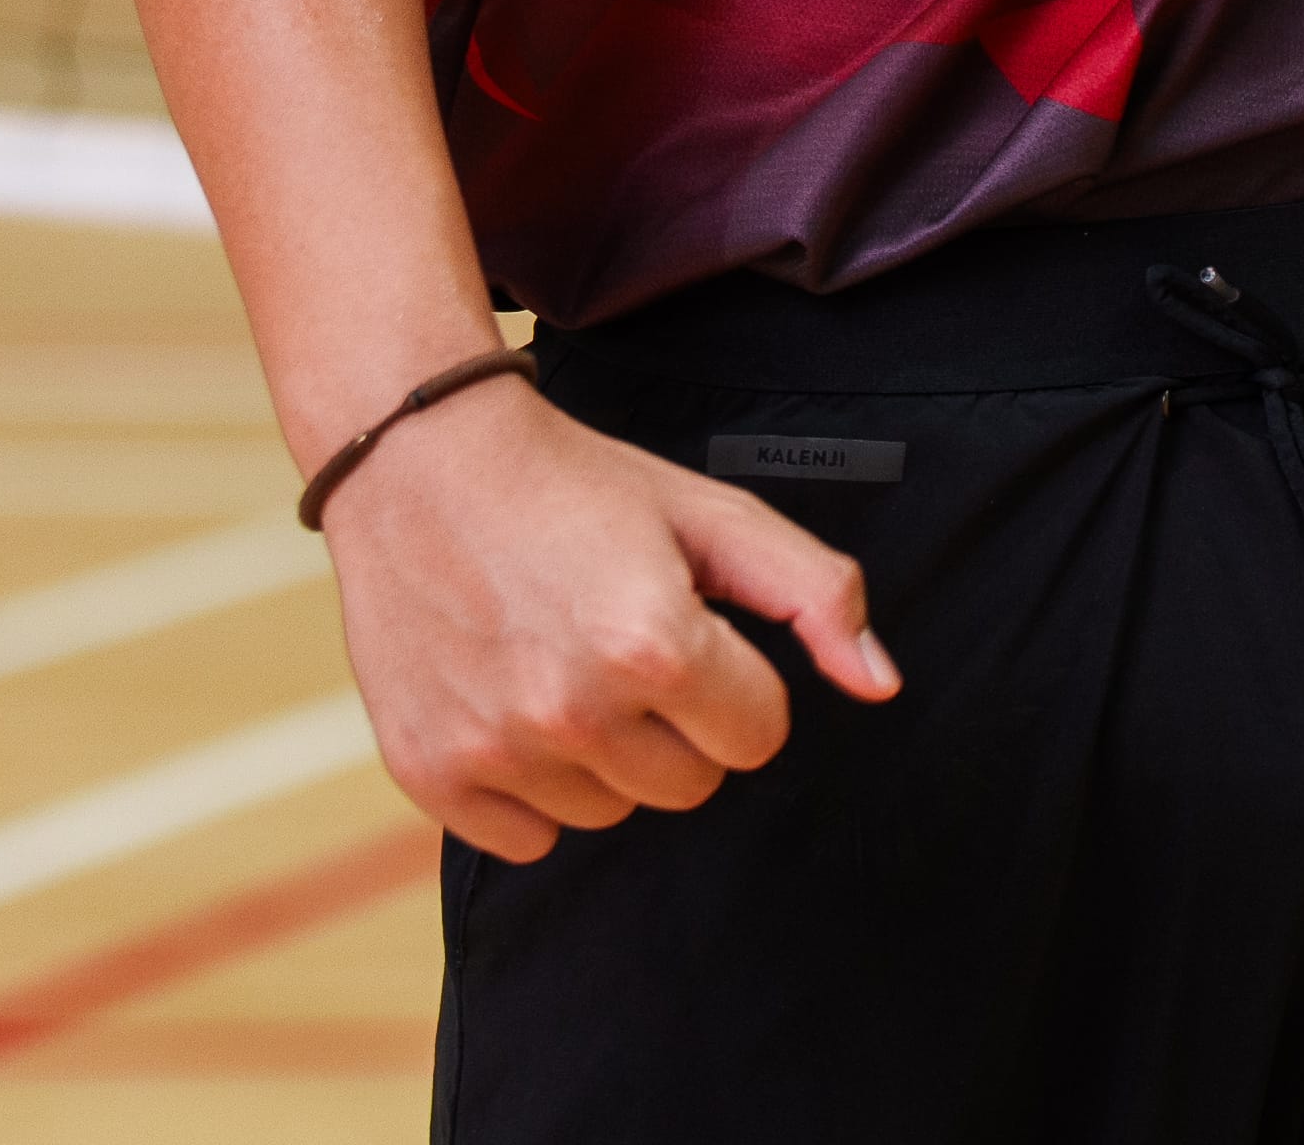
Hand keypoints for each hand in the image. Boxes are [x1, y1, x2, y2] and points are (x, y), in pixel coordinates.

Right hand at [320, 368, 899, 858]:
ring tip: (563, 662)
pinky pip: (530, 839)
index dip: (739, 683)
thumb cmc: (578, 487)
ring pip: (610, 814)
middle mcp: (573, 709)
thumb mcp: (713, 515)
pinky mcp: (431, 773)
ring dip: (605, 756)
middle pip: (689, 786)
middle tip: (625, 645)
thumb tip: (881, 684)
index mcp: (654, 644)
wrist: (422, 464)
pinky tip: (513, 702)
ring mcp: (494, 748)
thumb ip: (815, 594)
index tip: (694, 634)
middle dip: (678, 723)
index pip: (760, 737)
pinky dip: (532, 788)